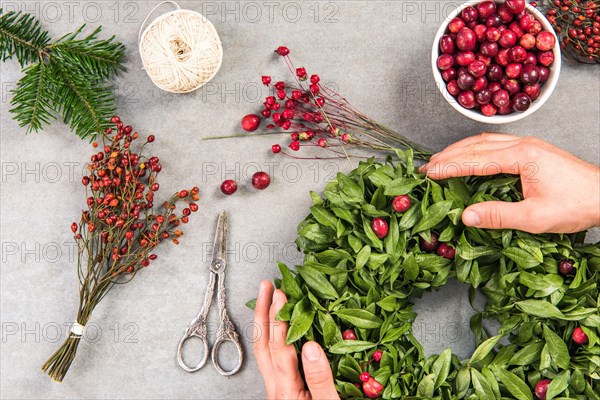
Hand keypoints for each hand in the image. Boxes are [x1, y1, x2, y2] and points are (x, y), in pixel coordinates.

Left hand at [254, 280, 338, 399]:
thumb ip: (320, 379)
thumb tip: (311, 347)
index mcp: (287, 390)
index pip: (279, 348)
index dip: (279, 319)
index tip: (281, 295)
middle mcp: (276, 388)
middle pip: (262, 345)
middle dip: (263, 312)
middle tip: (266, 287)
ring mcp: (276, 389)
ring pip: (263, 351)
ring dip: (263, 322)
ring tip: (267, 299)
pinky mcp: (282, 391)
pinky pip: (269, 358)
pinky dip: (270, 337)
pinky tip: (277, 328)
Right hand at [420, 133, 599, 233]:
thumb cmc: (577, 205)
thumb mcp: (536, 218)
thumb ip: (498, 216)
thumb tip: (465, 215)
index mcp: (523, 156)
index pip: (476, 160)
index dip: (449, 167)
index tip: (428, 174)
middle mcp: (524, 144)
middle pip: (477, 145)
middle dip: (449, 155)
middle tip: (427, 167)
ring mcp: (529, 144)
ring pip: (486, 141)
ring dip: (460, 149)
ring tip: (440, 160)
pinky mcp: (533, 150)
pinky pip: (496, 143)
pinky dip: (476, 149)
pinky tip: (469, 156)